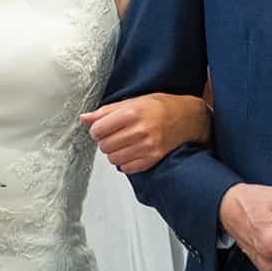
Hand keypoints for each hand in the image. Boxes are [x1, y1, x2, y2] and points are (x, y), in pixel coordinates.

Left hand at [80, 93, 210, 173]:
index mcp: (132, 113)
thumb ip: (106, 111)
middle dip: (105, 141)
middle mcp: (139, 131)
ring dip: (114, 153)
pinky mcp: (153, 158)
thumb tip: (84, 118)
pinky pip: (127, 168)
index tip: (101, 128)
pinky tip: (132, 151)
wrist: (187, 118)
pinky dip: (125, 162)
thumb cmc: (159, 107)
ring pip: (113, 159)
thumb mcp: (132, 101)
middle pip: (104, 146)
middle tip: (114, 135)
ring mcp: (147, 147)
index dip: (97, 130)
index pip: (98, 129)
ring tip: (124, 143)